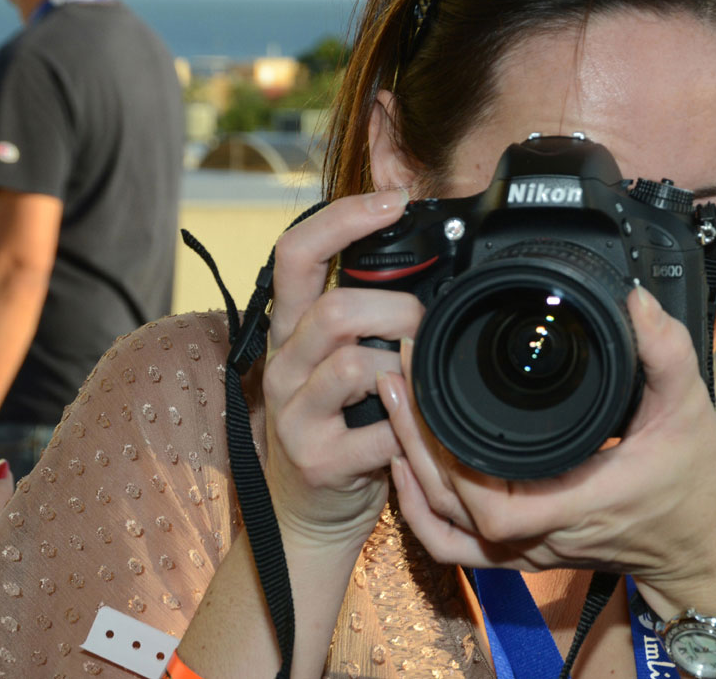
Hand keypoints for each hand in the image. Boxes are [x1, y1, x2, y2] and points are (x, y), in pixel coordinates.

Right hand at [261, 190, 420, 550]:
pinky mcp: (317, 459)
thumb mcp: (344, 359)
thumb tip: (431, 265)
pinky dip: (412, 429)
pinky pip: (378, 431)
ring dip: (404, 368)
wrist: (311, 513)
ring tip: (420, 381)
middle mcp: (284, 363)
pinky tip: (418, 432)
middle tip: (428, 328)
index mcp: (292, 327)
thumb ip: (370, 316)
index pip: (296, 251)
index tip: (394, 201)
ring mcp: (294, 413)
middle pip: (336, 309)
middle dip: (399, 311)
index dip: (344, 218)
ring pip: (353, 364)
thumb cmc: (344, 425)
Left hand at [387, 286, 715, 605]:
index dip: (446, 456)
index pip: (493, 504)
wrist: (701, 546)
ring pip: (447, 526)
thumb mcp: (688, 407)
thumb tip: (635, 300)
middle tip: (396, 377)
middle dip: (414, 442)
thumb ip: (664, 350)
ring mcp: (531, 550)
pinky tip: (406, 468)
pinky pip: (456, 546)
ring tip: (392, 407)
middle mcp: (547, 536)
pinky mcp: (525, 551)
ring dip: (410, 470)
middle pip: (453, 508)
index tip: (426, 389)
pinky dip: (422, 512)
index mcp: (581, 502)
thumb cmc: (694, 481)